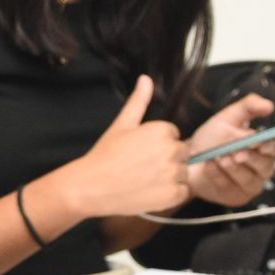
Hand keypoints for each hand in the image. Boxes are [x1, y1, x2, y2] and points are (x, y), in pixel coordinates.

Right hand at [62, 76, 191, 218]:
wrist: (91, 186)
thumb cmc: (104, 155)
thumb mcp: (121, 125)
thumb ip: (138, 102)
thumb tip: (146, 78)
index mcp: (163, 131)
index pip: (174, 135)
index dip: (157, 144)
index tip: (140, 153)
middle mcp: (172, 150)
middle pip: (182, 154)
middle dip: (167, 160)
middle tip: (142, 168)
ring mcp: (174, 174)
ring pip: (183, 173)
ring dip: (170, 178)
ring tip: (145, 181)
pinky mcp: (172, 195)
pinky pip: (182, 192)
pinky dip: (170, 194)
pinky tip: (150, 192)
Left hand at [183, 94, 274, 207]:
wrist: (187, 158)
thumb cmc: (212, 138)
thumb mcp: (228, 117)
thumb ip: (248, 107)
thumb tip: (269, 105)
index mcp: (263, 148)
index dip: (268, 146)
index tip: (257, 142)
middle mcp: (261, 168)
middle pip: (265, 166)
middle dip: (250, 159)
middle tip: (236, 153)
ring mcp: (250, 185)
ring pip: (248, 180)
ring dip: (233, 169)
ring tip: (218, 157)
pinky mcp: (235, 197)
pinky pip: (230, 188)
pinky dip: (218, 176)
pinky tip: (208, 166)